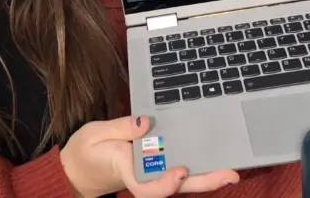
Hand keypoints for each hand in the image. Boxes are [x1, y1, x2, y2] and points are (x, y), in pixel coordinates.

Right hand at [60, 115, 238, 197]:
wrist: (79, 167)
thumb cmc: (86, 151)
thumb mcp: (95, 133)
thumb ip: (120, 128)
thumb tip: (145, 122)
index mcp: (125, 169)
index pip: (146, 186)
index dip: (165, 184)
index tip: (180, 172)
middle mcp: (142, 174)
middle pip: (175, 185)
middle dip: (204, 181)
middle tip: (230, 174)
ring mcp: (148, 171)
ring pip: (179, 179)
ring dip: (205, 175)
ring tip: (230, 167)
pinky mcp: (151, 164)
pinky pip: (173, 165)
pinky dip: (193, 163)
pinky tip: (210, 156)